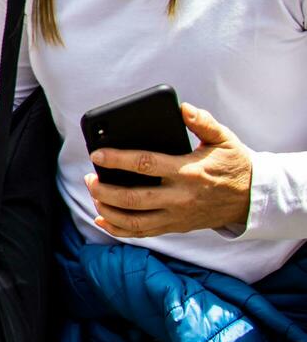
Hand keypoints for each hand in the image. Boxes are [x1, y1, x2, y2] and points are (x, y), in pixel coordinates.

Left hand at [85, 104, 253, 237]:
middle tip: (88, 178)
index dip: (118, 160)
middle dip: (104, 189)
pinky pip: (143, 233)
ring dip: (108, 209)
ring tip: (94, 194)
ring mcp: (177, 216)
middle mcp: (180, 197)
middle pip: (133, 199)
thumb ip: (203, 122)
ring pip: (135, 221)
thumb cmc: (234, 164)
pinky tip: (102, 219)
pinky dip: (119, 229)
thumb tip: (182, 108)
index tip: (97, 154)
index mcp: (188, 172)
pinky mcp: (176, 226)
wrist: (252, 199)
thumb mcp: (224, 139)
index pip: (145, 165)